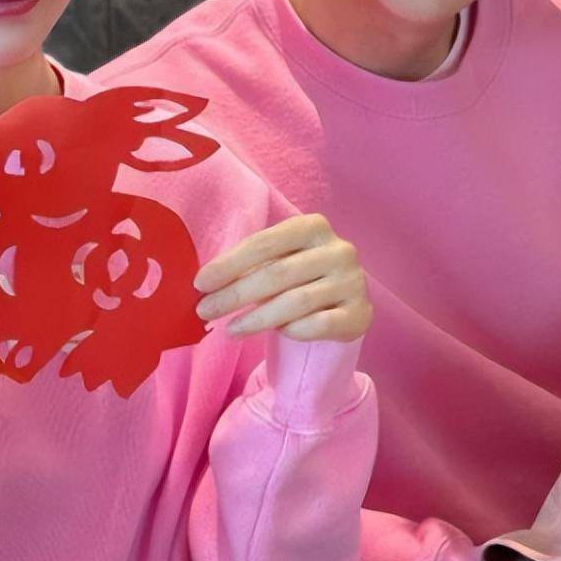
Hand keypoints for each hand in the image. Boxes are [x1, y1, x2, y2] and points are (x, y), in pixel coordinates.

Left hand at [193, 213, 371, 341]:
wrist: (343, 304)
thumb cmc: (299, 277)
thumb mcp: (277, 261)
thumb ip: (249, 266)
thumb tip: (206, 283)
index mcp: (315, 227)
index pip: (265, 242)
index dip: (230, 263)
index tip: (201, 283)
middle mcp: (339, 250)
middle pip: (277, 273)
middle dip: (235, 294)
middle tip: (206, 311)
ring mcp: (353, 282)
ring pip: (295, 303)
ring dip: (256, 318)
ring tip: (230, 329)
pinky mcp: (360, 313)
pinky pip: (317, 325)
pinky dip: (291, 331)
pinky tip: (275, 334)